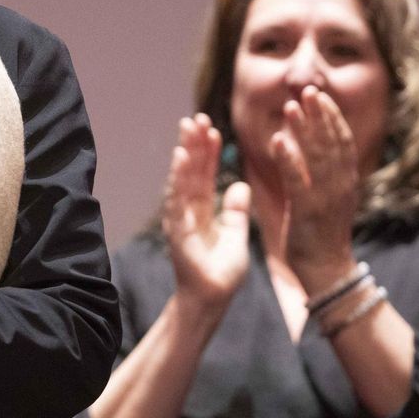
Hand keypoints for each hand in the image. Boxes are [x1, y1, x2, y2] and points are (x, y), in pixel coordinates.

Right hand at [162, 114, 249, 314]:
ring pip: (182, 179)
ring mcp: (180, 219)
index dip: (207, 151)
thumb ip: (236, 210)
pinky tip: (181, 157)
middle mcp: (187, 210)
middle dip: (194, 143)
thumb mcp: (236, 234)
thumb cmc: (221, 273)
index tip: (212, 128)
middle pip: (191, 171)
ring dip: (185, 153)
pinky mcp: (177, 230)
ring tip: (188, 128)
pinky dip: (178, 177)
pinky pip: (178, 199)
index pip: (204, 174)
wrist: (212, 300)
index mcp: (201, 210)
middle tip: (197, 117)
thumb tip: (241, 185)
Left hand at [271, 86, 360, 288]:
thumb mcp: (327, 195)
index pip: (342, 142)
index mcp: (346, 181)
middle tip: (306, 90)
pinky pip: (298, 181)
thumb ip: (322, 170)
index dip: (331, 117)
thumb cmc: (321, 232)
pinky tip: (278, 140)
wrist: (325, 270)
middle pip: (332, 143)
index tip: (318, 94)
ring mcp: (326, 199)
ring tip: (290, 106)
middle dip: (320, 115)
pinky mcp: (307, 212)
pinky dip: (289, 159)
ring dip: (304, 129)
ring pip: (317, 157)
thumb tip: (314, 142)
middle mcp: (341, 186)